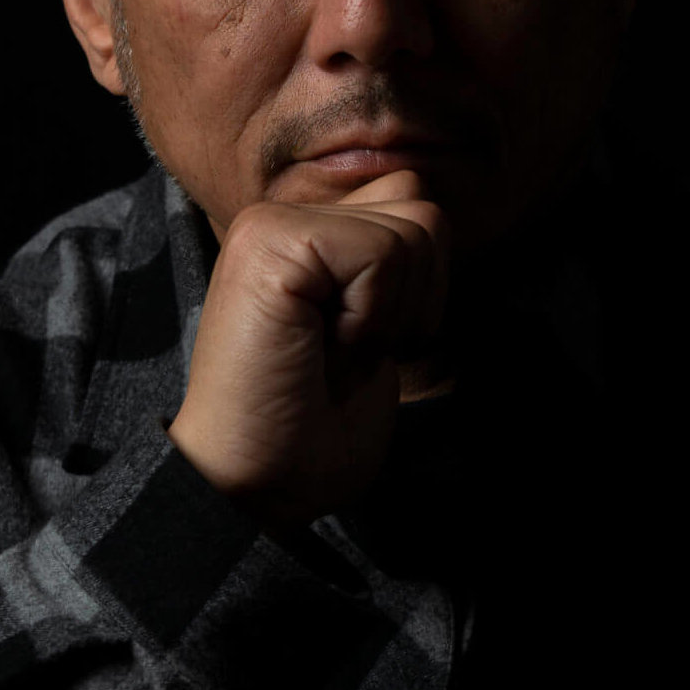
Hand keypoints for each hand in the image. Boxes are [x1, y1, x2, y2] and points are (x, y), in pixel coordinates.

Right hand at [167, 170, 450, 530]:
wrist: (257, 487)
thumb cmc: (315, 427)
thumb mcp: (376, 325)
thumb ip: (392, 261)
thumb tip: (431, 214)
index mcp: (307, 231)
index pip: (414, 202)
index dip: (421, 286)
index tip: (368, 344)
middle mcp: (284, 214)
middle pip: (422, 207)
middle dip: (418, 294)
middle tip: (355, 349)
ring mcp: (273, 224)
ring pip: (413, 227)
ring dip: (395, 310)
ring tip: (338, 350)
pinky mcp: (271, 244)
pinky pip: (383, 254)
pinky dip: (374, 317)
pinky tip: (327, 347)